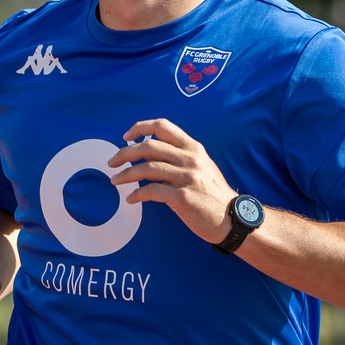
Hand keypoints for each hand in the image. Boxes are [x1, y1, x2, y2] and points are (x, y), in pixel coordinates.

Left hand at [106, 118, 236, 244]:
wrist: (232, 218)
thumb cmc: (214, 194)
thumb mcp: (202, 167)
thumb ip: (181, 157)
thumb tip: (151, 154)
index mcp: (193, 148)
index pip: (162, 126)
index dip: (140, 128)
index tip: (126, 137)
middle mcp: (189, 158)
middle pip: (148, 146)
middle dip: (124, 153)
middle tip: (112, 162)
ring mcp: (186, 177)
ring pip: (146, 168)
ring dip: (125, 174)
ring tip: (114, 181)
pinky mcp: (182, 197)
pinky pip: (151, 191)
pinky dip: (136, 194)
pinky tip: (130, 198)